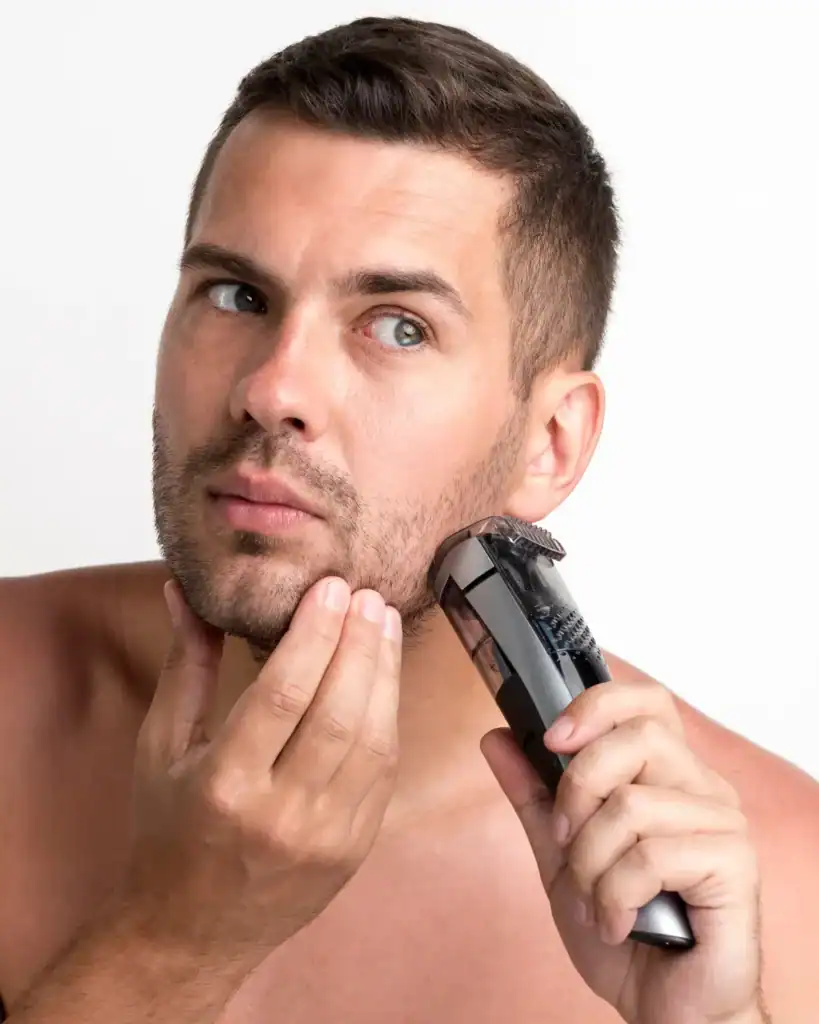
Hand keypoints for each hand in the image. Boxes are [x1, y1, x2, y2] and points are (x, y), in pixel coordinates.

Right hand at [113, 576, 400, 971]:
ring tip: (382, 624)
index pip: (282, 695)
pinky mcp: (355, 848)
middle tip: (367, 595)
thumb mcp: (161, 749)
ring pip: (372, 741)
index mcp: (224, 786)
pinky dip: (388, 718)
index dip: (314, 635)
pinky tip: (385, 677)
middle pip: (337, 714)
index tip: (330, 587)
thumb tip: (188, 594)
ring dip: (384, 675)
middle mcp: (281, 814)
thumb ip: (186, 668)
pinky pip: (383, 772)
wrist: (189, 935)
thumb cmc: (167, 834)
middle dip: (359, 646)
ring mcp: (326, 836)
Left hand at [481, 679, 763, 1023]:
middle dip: (579, 790)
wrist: (666, 1011)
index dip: (597, 705)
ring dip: (591, 861)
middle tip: (567, 840)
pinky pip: (652, 855)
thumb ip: (533, 795)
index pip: (646, 701)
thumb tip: (497, 737)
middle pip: (637, 737)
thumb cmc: (626, 933)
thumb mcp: (560, 855)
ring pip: (632, 803)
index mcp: (667, 775)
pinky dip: (616, 894)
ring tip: (595, 898)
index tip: (552, 740)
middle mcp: (702, 788)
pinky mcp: (734, 862)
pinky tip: (618, 922)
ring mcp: (722, 822)